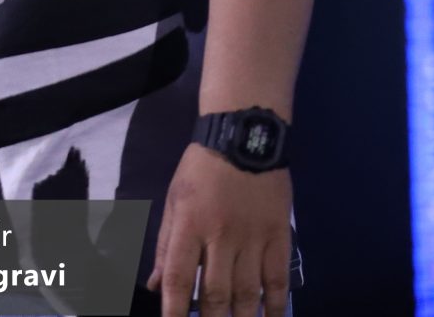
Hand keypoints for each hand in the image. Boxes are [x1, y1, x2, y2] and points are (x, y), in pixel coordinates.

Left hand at [146, 147, 293, 315]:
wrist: (244, 135)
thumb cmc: (201, 169)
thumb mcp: (174, 201)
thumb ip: (165, 245)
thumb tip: (155, 287)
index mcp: (189, 224)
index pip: (178, 277)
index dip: (174, 309)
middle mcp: (220, 235)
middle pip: (216, 293)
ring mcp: (253, 236)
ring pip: (248, 292)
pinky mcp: (279, 234)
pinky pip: (278, 278)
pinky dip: (276, 305)